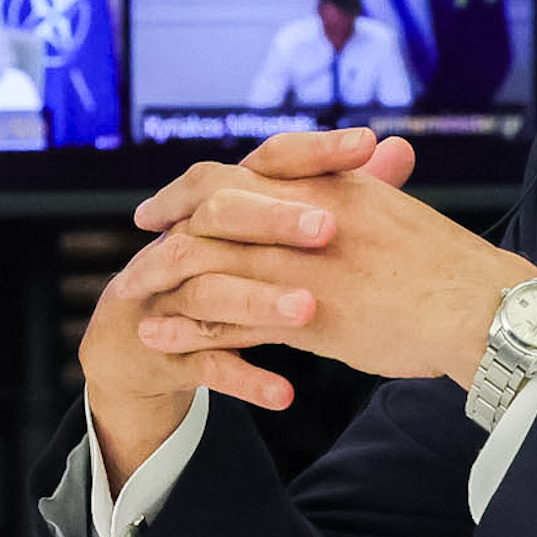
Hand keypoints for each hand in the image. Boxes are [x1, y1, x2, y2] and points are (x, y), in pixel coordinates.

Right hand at [79, 128, 408, 489]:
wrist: (136, 341)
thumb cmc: (225, 273)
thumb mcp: (273, 235)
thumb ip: (338, 194)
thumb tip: (399, 150)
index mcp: (226, 201)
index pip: (267, 160)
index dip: (313, 150)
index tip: (366, 142)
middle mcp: (189, 237)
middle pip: (224, 213)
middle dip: (276, 219)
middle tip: (329, 228)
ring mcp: (172, 293)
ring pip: (210, 290)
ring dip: (258, 300)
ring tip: (307, 310)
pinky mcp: (165, 348)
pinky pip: (204, 363)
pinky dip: (244, 378)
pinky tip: (285, 394)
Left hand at [132, 133, 533, 388]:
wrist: (482, 308)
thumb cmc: (451, 268)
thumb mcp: (397, 212)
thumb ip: (367, 190)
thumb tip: (362, 171)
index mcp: (331, 183)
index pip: (247, 168)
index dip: (201, 182)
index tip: (173, 197)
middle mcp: (308, 214)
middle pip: (214, 204)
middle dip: (170, 218)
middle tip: (142, 233)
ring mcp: (302, 265)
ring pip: (210, 261)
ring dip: (165, 276)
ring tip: (134, 295)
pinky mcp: (303, 317)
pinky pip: (225, 320)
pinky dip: (187, 328)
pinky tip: (160, 338)